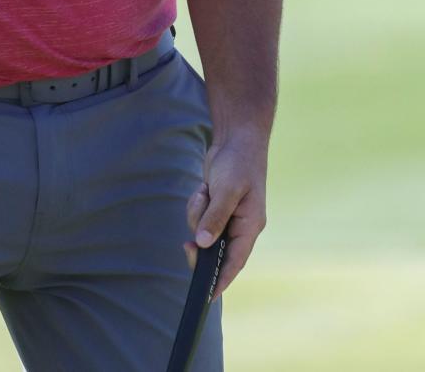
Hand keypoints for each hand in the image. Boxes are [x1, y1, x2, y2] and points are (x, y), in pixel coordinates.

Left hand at [184, 128, 267, 300]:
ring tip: (205, 191)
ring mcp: (227, 216)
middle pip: (215, 250)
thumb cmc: (238, 163)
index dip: (222, 280)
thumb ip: (215, 217)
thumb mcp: (227, 190)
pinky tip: (203, 187)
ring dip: (197, 213)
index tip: (207, 297)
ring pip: (202, 230)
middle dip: (200, 245)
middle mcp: (240, 226)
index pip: (235, 262)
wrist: (237, 139)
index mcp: (250, 226)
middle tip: (186, 246)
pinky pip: (199, 215)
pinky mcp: (216, 206)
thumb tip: (202, 244)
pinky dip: (196, 203)